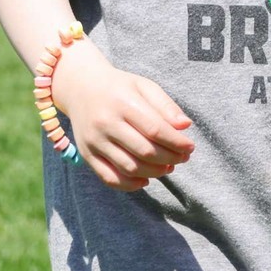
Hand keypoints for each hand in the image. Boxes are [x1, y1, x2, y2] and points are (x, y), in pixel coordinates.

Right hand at [51, 41, 193, 190]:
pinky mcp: (86, 155)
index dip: (176, 142)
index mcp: (123, 104)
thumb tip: (185, 125)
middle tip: (183, 157)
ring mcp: (94, 142)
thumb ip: (166, 106)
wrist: (80, 89)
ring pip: (129, 167)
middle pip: (144, 151)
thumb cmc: (120, 88)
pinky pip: (109, 178)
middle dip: (170, 158)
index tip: (190, 147)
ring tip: (168, 166)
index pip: (155, 130)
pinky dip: (130, 184)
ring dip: (154, 172)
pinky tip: (146, 179)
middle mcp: (105, 124)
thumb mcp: (145, 86)